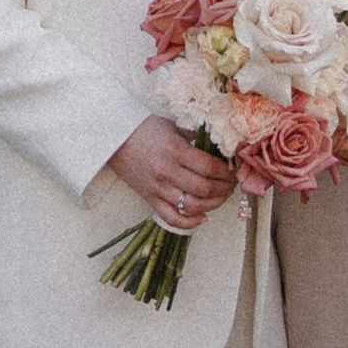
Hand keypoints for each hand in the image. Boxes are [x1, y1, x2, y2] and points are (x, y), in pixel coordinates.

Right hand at [109, 119, 234, 232]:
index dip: (226, 172)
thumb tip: (220, 145)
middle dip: (224, 189)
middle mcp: (167, 172)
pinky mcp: (150, 199)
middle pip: (204, 189)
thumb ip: (195, 136)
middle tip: (232, 184)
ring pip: (192, 206)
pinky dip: (189, 223)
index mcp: (175, 151)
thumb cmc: (143, 129)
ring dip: (213, 205)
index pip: (209, 167)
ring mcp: (158, 188)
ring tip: (222, 197)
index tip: (234, 170)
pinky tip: (203, 217)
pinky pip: (171, 217)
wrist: (113, 139)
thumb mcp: (172, 125)